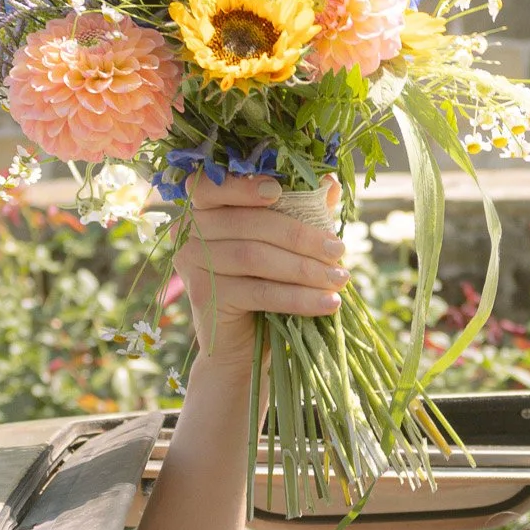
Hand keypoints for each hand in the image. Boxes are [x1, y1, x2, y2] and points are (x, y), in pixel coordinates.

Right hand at [175, 173, 347, 373]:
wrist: (242, 346)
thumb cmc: (265, 283)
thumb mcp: (285, 243)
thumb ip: (303, 209)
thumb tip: (331, 183)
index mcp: (203, 209)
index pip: (212, 186)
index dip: (243, 186)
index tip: (280, 191)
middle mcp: (188, 233)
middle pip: (247, 224)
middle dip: (301, 236)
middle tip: (339, 250)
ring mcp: (191, 265)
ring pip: (254, 256)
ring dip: (304, 268)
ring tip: (340, 278)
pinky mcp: (204, 297)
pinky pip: (258, 291)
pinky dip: (298, 297)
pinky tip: (328, 303)